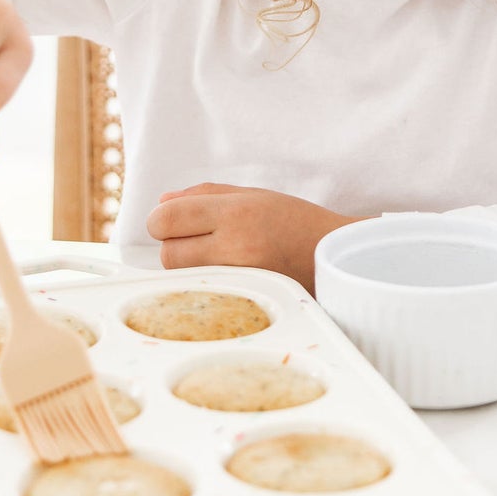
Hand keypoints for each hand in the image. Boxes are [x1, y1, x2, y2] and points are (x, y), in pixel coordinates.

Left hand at [146, 184, 350, 290]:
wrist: (335, 258)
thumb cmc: (295, 221)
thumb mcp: (252, 195)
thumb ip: (203, 195)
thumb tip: (162, 202)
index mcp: (236, 212)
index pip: (167, 219)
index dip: (160, 220)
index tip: (172, 221)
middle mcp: (236, 245)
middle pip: (168, 254)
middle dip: (173, 246)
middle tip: (197, 241)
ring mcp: (242, 278)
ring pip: (183, 278)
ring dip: (188, 267)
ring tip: (216, 257)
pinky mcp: (248, 300)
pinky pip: (205, 295)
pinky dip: (206, 285)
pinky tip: (224, 275)